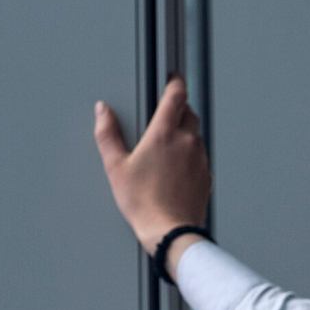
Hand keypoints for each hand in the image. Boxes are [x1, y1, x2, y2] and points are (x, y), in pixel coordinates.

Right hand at [96, 76, 212, 277]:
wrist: (170, 232)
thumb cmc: (143, 203)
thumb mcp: (115, 167)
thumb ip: (107, 134)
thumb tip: (103, 111)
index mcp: (164, 134)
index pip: (176, 94)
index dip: (175, 82)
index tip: (172, 78)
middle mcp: (187, 142)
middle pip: (189, 112)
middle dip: (178, 109)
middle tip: (163, 117)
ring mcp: (200, 158)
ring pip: (196, 134)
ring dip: (184, 134)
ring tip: (165, 149)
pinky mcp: (206, 175)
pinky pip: (200, 156)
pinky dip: (190, 155)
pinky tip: (175, 170)